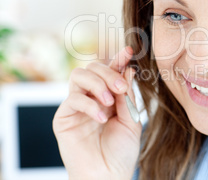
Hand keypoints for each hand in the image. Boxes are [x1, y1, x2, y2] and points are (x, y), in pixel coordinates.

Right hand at [53, 46, 141, 179]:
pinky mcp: (64, 118)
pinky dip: (89, 105)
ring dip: (97, 83)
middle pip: (93, 68)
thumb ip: (127, 96)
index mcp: (109, 97)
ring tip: (109, 101)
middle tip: (121, 88)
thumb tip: (128, 69)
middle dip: (109, 73)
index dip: (118, 60)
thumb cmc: (121, 151)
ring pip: (79, 76)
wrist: (108, 176)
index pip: (111, 72)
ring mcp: (77, 106)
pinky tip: (101, 119)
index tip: (128, 52)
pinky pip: (72, 99)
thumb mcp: (131, 120)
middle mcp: (92, 97)